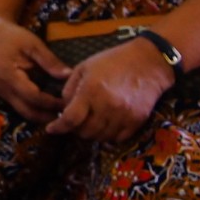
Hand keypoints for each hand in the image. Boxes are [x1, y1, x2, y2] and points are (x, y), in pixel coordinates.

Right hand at [0, 13, 70, 122]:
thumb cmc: (11, 36)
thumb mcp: (33, 45)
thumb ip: (50, 62)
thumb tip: (70, 76)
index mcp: (9, 76)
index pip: (34, 98)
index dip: (53, 103)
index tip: (71, 102)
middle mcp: (3, 89)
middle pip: (29, 113)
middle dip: (49, 116)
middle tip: (70, 115)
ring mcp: (2, 93)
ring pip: (25, 113)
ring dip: (43, 116)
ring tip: (63, 113)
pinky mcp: (4, 93)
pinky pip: (22, 107)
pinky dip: (37, 109)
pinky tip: (51, 107)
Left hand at [48, 35, 175, 141]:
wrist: (148, 63)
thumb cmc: (113, 61)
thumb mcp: (84, 67)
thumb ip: (70, 87)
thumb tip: (63, 108)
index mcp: (91, 90)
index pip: (70, 119)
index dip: (58, 127)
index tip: (51, 129)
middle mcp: (107, 106)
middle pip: (85, 132)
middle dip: (74, 129)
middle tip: (73, 122)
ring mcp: (123, 116)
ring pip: (100, 138)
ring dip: (91, 133)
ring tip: (89, 122)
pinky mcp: (137, 122)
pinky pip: (118, 138)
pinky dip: (108, 136)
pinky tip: (105, 125)